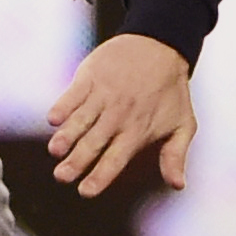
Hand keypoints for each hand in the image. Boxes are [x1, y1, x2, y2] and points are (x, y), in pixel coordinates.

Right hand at [47, 31, 196, 196]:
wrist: (159, 45)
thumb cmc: (171, 90)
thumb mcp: (183, 124)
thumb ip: (175, 156)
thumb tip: (178, 185)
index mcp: (138, 131)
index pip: (116, 159)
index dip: (100, 176)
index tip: (85, 191)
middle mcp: (119, 115)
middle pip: (94, 143)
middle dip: (77, 161)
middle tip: (62, 177)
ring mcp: (103, 95)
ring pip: (81, 119)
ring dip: (67, 136)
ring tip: (55, 151)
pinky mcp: (90, 76)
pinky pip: (74, 93)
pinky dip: (63, 105)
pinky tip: (52, 119)